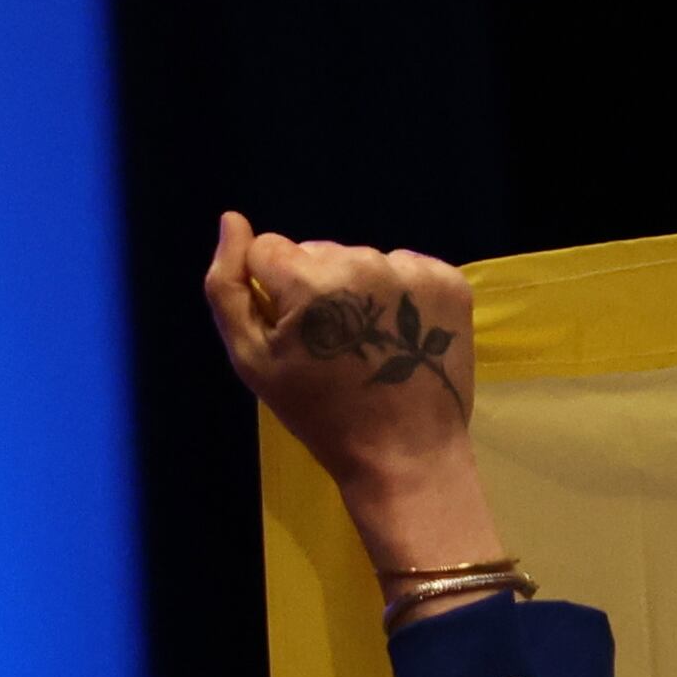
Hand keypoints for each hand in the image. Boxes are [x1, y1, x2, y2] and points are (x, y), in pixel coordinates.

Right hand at [204, 215, 502, 580]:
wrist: (403, 457)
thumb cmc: (320, 414)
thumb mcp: (252, 359)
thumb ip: (226, 286)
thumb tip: (231, 220)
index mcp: (309, 279)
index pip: (268, 249)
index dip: (273, 291)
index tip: (294, 334)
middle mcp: (362, 262)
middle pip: (317, 252)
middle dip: (316, 289)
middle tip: (333, 348)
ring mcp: (412, 271)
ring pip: (360, 260)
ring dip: (357, 292)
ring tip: (368, 346)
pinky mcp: (449, 282)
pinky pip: (404, 268)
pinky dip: (398, 296)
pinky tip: (398, 337)